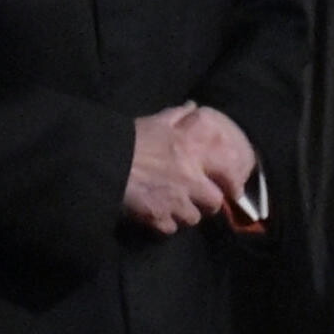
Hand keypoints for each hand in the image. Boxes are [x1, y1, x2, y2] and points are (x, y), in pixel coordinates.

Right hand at [126, 105, 230, 235]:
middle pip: (214, 202)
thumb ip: (177, 115)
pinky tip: (158, 216)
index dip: (232, 184)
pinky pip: (170, 228)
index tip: (232, 191)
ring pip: (193, 218)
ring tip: (175, 208)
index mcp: (193, 153)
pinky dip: (165, 224)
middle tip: (198, 201)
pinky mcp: (157, 216)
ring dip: (186, 215)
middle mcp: (190, 179)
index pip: (227, 173)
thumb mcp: (155, 122)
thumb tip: (193, 105)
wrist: (102, 161)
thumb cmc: (130, 140)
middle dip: (207, 204)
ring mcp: (174, 200)